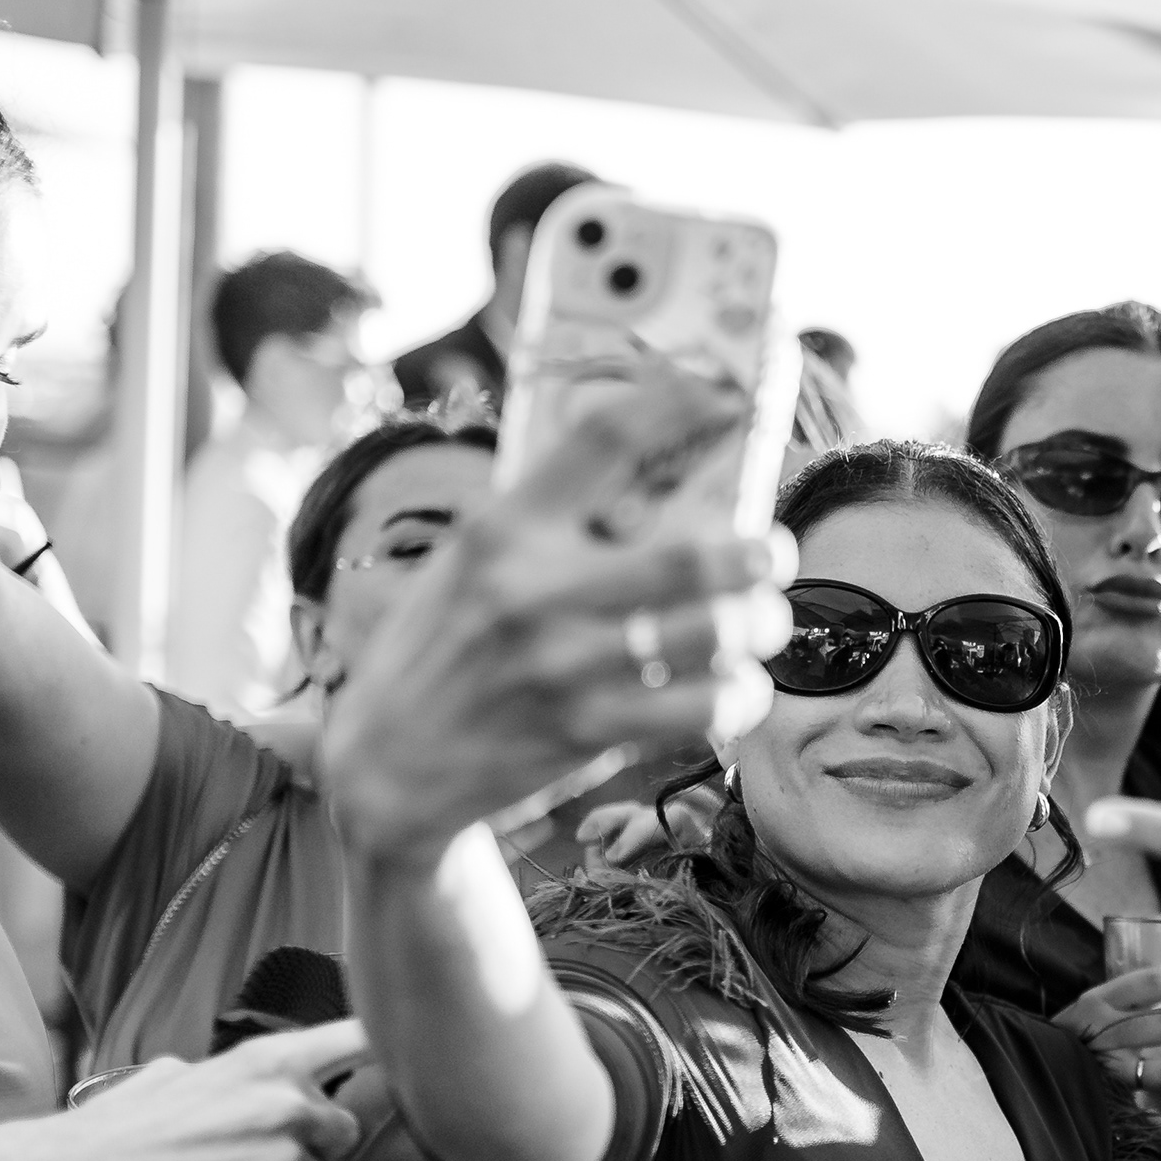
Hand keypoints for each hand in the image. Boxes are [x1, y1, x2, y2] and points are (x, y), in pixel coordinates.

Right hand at [16, 1020, 369, 1160]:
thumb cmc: (116, 1130)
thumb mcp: (177, 1075)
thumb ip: (234, 1075)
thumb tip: (260, 1076)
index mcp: (263, 1062)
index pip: (354, 1038)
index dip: (384, 1040)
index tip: (409, 1039)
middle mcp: (283, 1105)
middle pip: (341, 1130)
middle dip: (312, 1145)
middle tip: (256, 1156)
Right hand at [321, 384, 793, 862]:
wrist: (388, 765)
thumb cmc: (442, 648)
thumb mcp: (467, 562)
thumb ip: (547, 521)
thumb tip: (659, 476)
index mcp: (503, 529)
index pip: (605, 439)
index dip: (680, 405)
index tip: (726, 395)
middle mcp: (534, 591)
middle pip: (690, 554)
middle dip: (757, 553)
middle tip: (771, 553)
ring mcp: (563, 666)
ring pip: (713, 633)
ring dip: (758, 625)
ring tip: (759, 622)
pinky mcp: (586, 732)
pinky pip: (702, 708)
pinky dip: (738, 695)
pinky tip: (734, 687)